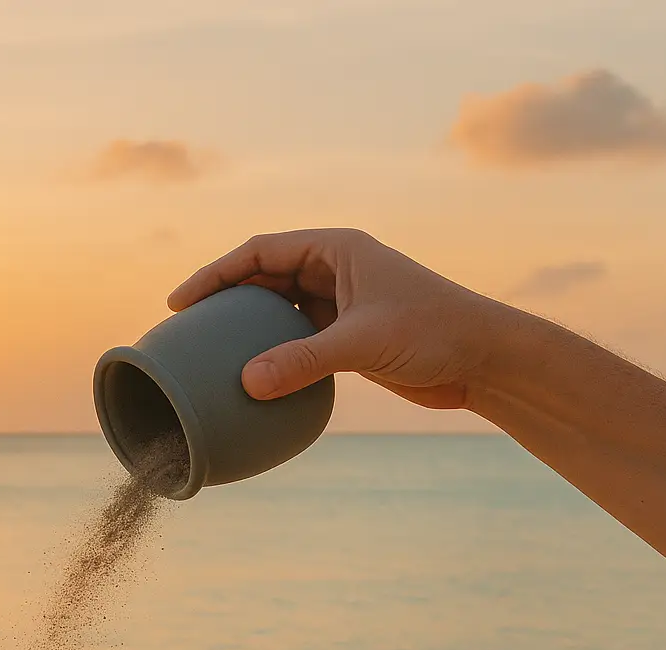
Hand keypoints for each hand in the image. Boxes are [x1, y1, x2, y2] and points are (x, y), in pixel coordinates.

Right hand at [167, 228, 522, 410]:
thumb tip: (246, 383)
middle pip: (264, 278)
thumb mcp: (363, 343)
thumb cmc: (435, 332)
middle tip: (186, 331)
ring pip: (279, 310)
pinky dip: (272, 354)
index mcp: (337, 249)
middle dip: (224, 300)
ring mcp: (342, 303)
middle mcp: (336, 270)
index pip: (260, 252)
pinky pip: (297, 339)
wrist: (484, 359)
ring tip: (209, 353)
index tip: (181, 302)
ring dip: (247, 329)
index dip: (216, 274)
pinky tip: (251, 377)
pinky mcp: (350, 336)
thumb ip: (303, 360)